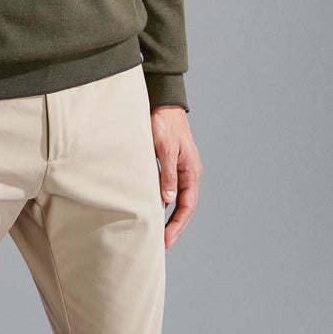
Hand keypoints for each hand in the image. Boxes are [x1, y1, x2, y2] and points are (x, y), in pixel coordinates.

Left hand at [150, 105, 201, 247]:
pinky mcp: (173, 164)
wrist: (165, 103)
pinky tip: (155, 208)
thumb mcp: (164, 149)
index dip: (177, 225)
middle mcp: (190, 173)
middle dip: (175, 226)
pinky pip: (172, 188)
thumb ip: (167, 175)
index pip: (187, 206)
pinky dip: (165, 201)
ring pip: (178, 198)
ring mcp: (183, 169)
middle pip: (185, 207)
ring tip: (158, 232)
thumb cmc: (164, 124)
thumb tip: (168, 200)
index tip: (166, 240)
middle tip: (163, 244)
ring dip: (170, 216)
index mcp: (191, 171)